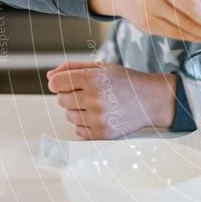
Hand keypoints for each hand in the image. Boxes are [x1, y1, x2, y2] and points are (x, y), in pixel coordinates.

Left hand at [47, 60, 176, 139]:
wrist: (151, 100)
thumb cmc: (124, 81)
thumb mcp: (103, 67)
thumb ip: (73, 67)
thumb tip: (49, 76)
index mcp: (95, 78)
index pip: (57, 83)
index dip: (58, 82)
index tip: (65, 82)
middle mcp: (96, 98)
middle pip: (61, 100)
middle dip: (70, 95)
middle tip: (89, 92)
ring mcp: (99, 118)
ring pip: (68, 115)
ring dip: (77, 109)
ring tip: (96, 103)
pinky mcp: (102, 133)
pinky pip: (77, 130)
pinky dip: (84, 123)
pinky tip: (99, 115)